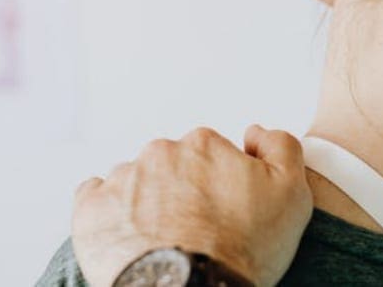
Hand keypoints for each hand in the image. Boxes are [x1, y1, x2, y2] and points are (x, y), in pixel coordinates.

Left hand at [71, 125, 313, 286]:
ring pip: (135, 183)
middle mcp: (159, 153)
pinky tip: (128, 237)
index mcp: (203, 144)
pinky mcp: (91, 209)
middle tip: (195, 231)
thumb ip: (281, 147)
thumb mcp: (291, 194)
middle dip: (181, 192)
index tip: (223, 213)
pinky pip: (96, 199)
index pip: (210, 156)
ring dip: (146, 203)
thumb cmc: (241, 250)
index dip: (219, 186)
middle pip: (171, 167)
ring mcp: (122, 179)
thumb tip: (254, 132)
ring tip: (162, 242)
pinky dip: (110, 214)